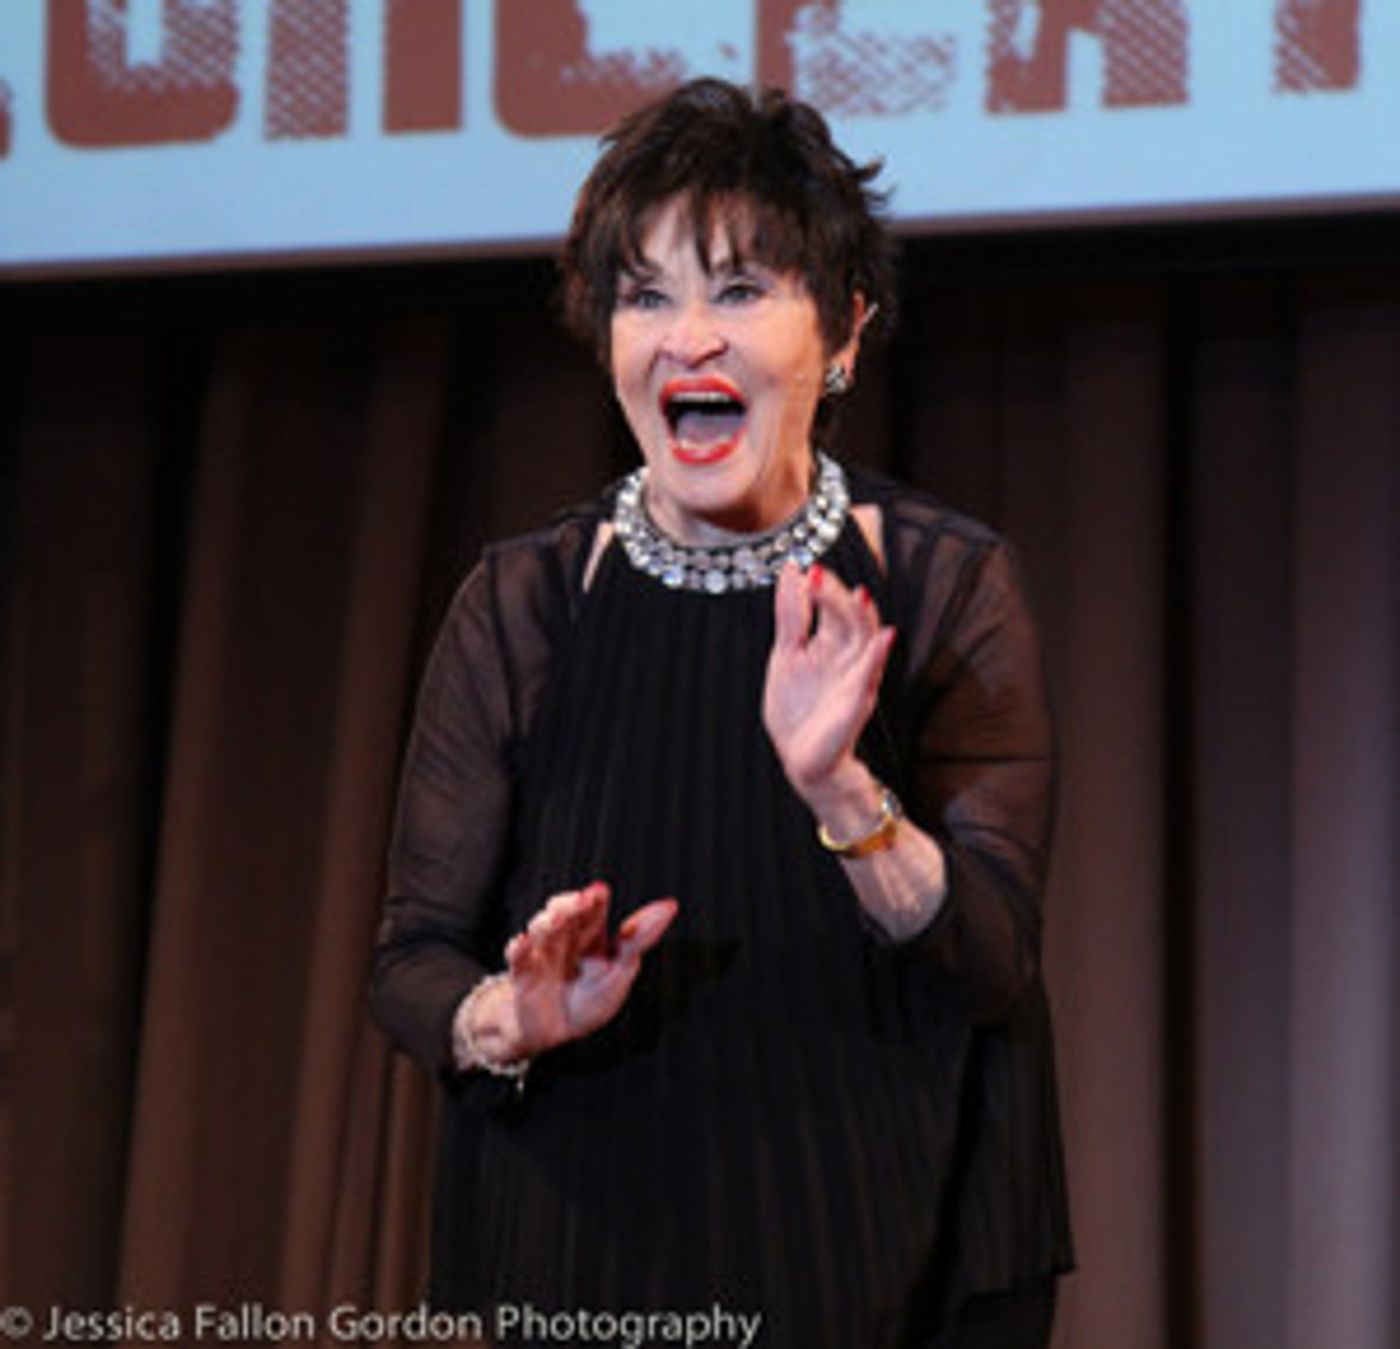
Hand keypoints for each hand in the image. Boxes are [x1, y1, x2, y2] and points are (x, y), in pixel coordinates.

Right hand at [497, 883, 677, 1057]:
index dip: (595, 899)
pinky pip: (519, 960)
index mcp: (591, 934)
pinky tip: (522, 943)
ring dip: (548, 922)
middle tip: (582, 900)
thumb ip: (639, 938)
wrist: (555, 1032)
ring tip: (556, 918)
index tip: (600, 891)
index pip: (593, 910)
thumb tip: (670, 905)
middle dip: (571, 905)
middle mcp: (565, 938)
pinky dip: (519, 951)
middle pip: (565, 914)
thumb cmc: (590, 998)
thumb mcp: (621, 970)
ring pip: (542, 930)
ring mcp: (543, 954)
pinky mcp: (523, 976)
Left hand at [763, 562, 894, 797]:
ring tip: (858, 595)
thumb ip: (791, 616)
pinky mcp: (858, 701)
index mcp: (826, 644)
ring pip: (866, 639)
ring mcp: (854, 677)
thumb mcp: (785, 656)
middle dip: (835, 595)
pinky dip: (880, 656)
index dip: (820, 586)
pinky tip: (885, 638)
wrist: (799, 758)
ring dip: (864, 616)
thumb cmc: (795, 709)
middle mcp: (844, 656)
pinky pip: (872, 675)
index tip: (802, 566)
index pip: (829, 606)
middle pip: (849, 616)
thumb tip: (790, 571)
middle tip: (818, 576)